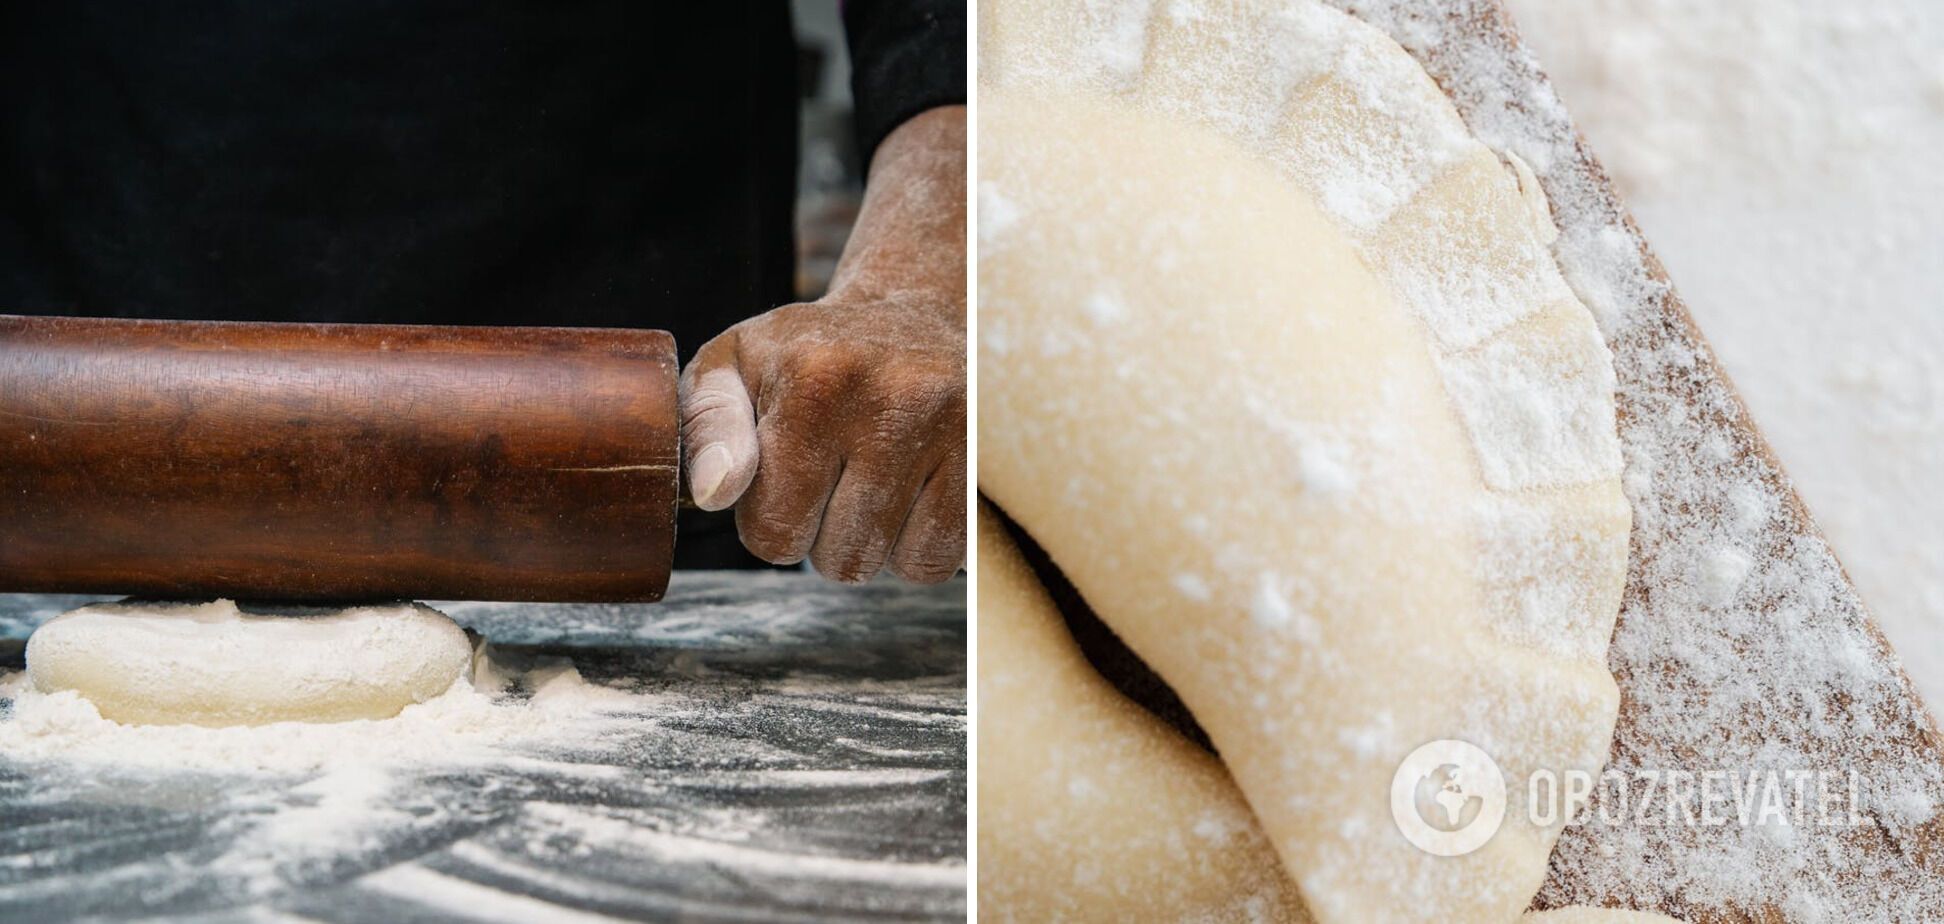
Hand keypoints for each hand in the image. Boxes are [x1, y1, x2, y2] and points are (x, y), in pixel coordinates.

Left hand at [679, 106, 965, 583]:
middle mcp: (890, 399)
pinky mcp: (987, 459)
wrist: (914, 314)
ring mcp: (951, 429)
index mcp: (814, 379)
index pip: (772, 533)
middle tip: (829, 475)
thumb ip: (706, 426)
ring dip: (869, 541)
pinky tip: (908, 492)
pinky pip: (937, 560)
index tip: (782, 475)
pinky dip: (915, 546)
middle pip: (834, 558)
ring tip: (868, 479)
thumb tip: (713, 493)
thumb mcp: (735, 365)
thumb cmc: (808, 354)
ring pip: (887, 565)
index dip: (768, 520)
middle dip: (821, 535)